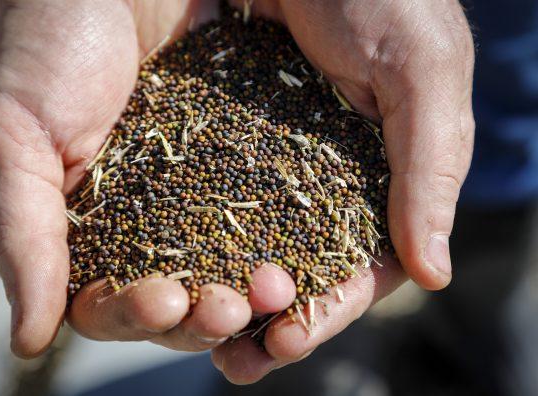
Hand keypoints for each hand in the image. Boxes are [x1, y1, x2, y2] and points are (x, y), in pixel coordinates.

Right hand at [0, 0, 296, 357]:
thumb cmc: (46, 50)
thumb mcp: (15, 140)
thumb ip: (23, 238)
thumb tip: (30, 340)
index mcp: (91, 233)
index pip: (110, 304)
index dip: (136, 314)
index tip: (165, 302)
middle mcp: (151, 224)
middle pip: (181, 300)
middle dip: (205, 315)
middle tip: (230, 307)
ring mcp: (203, 195)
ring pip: (231, 267)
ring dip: (253, 293)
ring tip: (274, 289)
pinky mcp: (247, 161)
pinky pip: (272, 211)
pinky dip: (287, 238)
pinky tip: (307, 251)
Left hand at [214, 0, 474, 382]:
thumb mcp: (421, 73)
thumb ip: (430, 168)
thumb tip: (433, 273)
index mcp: (378, 181)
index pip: (360, 267)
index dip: (328, 311)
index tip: (289, 340)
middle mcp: (321, 182)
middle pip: (299, 272)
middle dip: (269, 320)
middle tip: (235, 360)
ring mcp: (268, 164)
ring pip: (248, 247)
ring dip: (224, 295)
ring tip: (195, 331)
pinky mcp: (220, 139)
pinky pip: (203, 200)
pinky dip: (188, 241)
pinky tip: (166, 272)